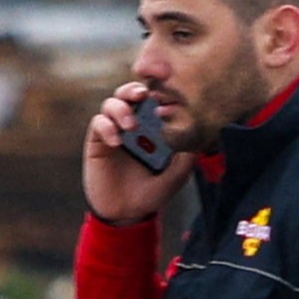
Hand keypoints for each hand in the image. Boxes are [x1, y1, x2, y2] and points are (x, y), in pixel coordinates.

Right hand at [83, 85, 182, 226]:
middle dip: (134, 89)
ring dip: (120, 108)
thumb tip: (200, 135)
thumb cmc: (152, 192)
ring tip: (130, 125)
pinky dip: (106, 126)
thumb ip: (187, 157)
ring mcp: (115, 131)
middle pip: (130, 93)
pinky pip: (98, 123)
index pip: (153, 98)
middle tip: (142, 95)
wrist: (127, 214)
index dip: (157, 88)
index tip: (165, 84)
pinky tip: (116, 141)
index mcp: (153, 127)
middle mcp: (133, 124)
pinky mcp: (98, 141)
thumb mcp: (176, 176)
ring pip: (112, 103)